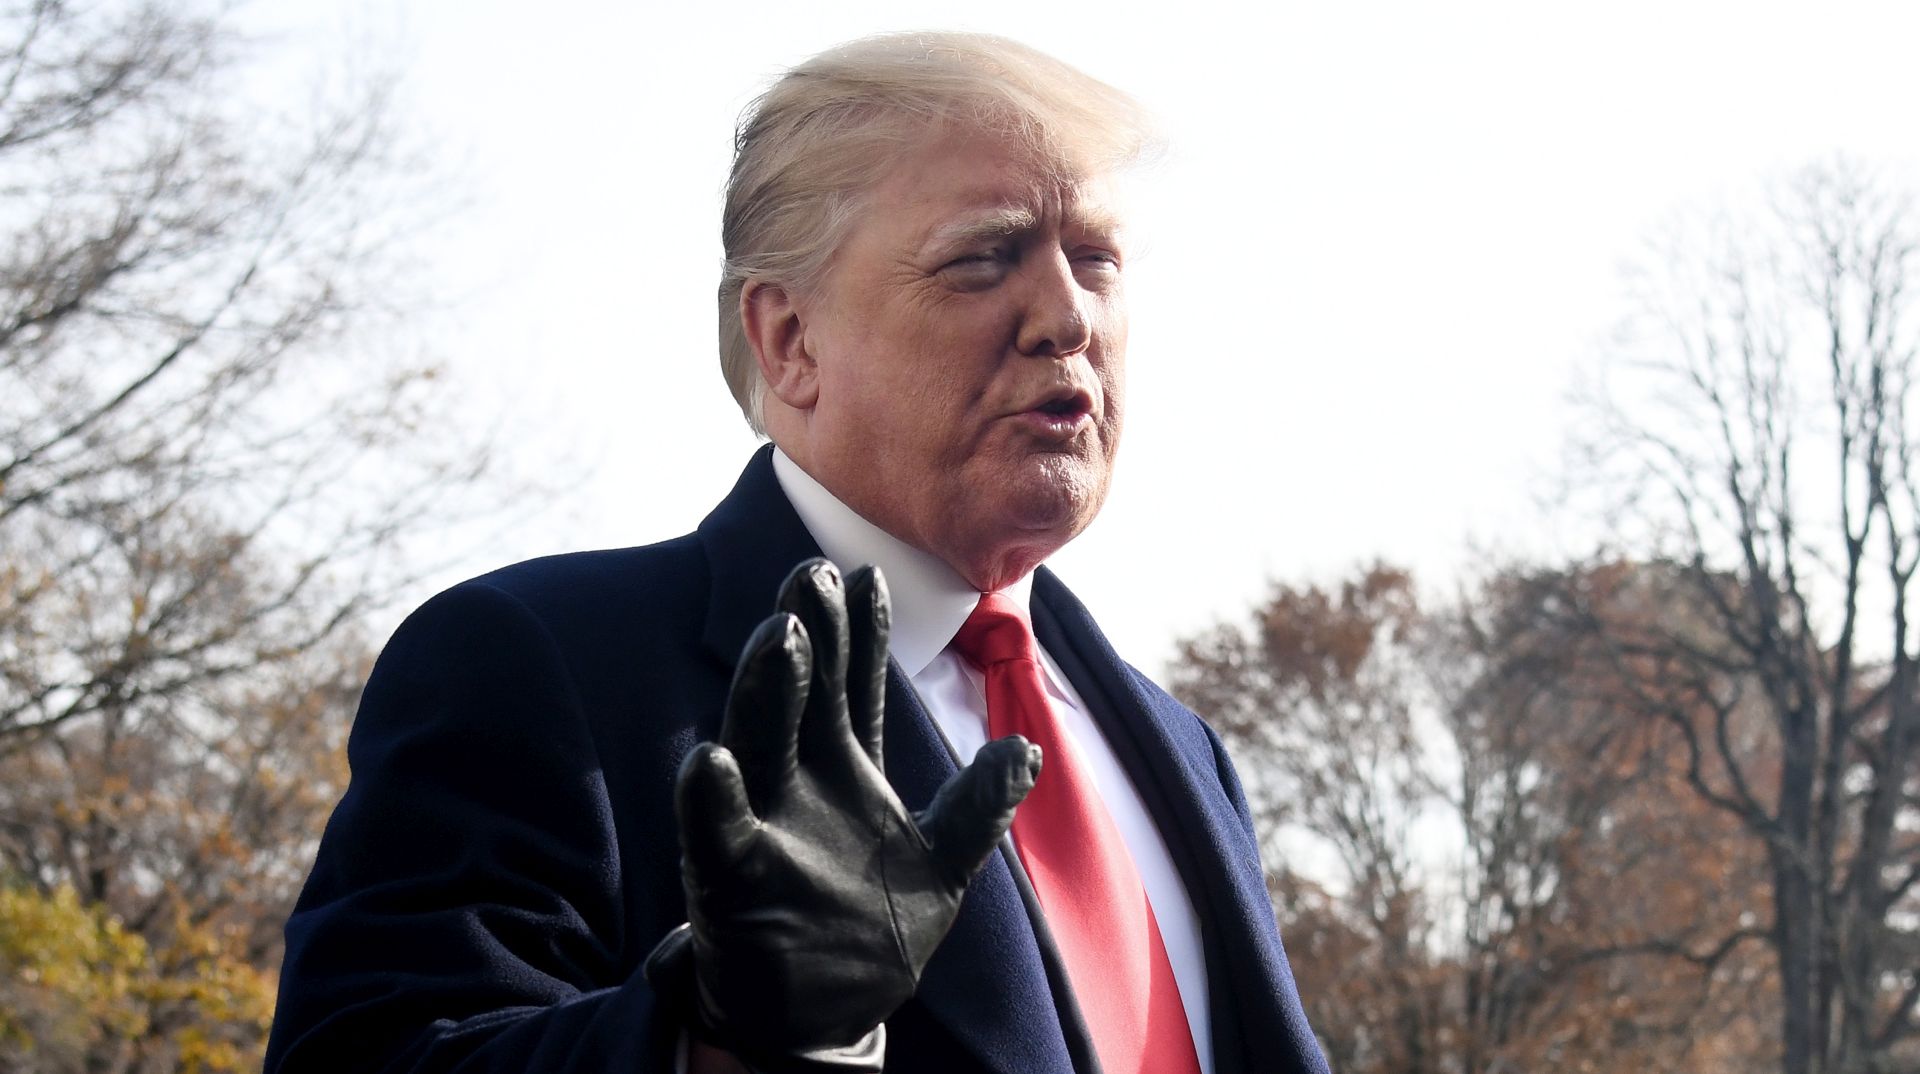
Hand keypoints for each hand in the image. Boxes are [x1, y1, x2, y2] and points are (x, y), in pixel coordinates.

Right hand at [657, 560, 1039, 1069]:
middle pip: (805, 696)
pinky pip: (718, 836)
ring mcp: (762, 826)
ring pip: (761, 744)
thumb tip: (1028, 752)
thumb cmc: (871, 931)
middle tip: (812, 574)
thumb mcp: (942, 865)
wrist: (821, 1020)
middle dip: (811, 636)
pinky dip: (715, 800)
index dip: (861, 633)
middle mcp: (798, 784)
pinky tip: (712, 760)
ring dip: (769, 690)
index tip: (867, 574)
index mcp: (845, 769)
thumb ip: (977, 807)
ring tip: (782, 636)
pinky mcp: (733, 881)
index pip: (855, 685)